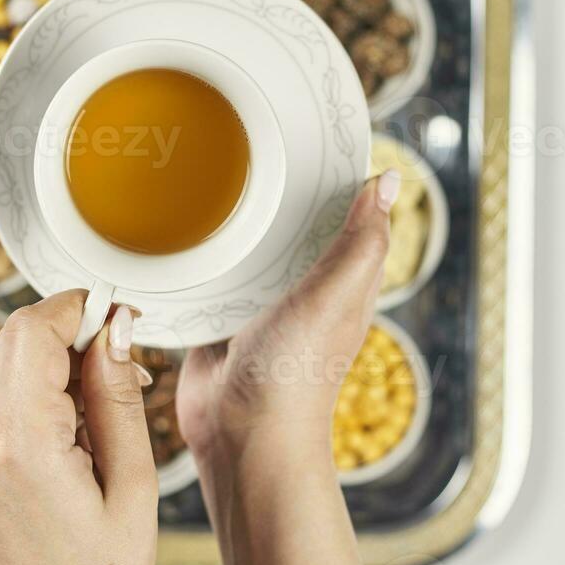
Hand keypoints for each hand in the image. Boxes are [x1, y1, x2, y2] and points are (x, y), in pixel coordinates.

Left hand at [0, 292, 157, 564]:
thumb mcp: (131, 486)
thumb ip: (118, 397)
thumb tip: (115, 329)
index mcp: (19, 445)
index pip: (32, 330)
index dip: (79, 308)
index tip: (120, 313)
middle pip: (14, 336)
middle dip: (70, 330)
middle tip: (124, 355)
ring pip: (5, 359)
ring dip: (56, 358)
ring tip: (108, 401)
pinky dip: (39, 386)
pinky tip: (78, 422)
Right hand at [174, 172, 399, 564]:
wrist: (239, 432)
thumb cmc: (294, 372)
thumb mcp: (334, 295)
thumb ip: (360, 241)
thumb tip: (388, 180)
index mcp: (339, 283)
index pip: (343, 218)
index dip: (333, 178)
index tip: (311, 132)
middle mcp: (300, 291)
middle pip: (290, 228)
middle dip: (274, 191)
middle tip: (246, 139)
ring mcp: (256, 306)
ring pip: (246, 249)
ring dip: (231, 221)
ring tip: (204, 170)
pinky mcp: (216, 320)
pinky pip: (207, 278)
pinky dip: (197, 257)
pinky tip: (177, 228)